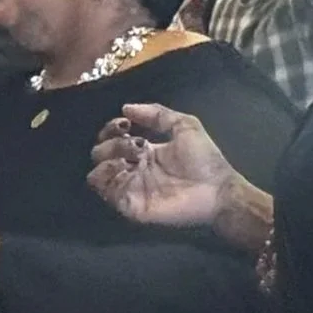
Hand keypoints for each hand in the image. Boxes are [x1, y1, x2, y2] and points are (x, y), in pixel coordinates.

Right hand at [88, 104, 238, 227]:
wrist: (216, 189)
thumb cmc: (204, 159)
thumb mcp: (184, 125)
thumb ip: (157, 114)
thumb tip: (126, 107)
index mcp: (143, 151)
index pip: (112, 139)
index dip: (111, 128)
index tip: (125, 124)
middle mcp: (133, 169)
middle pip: (100, 154)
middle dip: (112, 143)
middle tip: (136, 144)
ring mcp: (130, 188)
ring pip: (96, 174)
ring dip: (108, 159)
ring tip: (130, 158)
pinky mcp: (130, 205)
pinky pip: (105, 191)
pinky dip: (108, 176)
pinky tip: (127, 168)